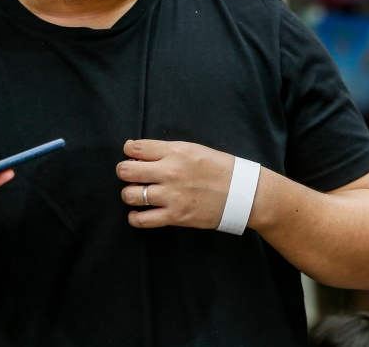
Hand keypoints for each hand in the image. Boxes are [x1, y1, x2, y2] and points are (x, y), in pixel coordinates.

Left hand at [116, 140, 235, 228]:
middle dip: (124, 171)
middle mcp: (170, 171)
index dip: (129, 151)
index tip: (132, 155)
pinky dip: (134, 217)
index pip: (137, 148)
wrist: (244, 193)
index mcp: (177, 151)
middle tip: (131, 175)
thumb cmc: (222, 169)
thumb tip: (143, 155)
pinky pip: (141, 220)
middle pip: (127, 170)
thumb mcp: (196, 149)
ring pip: (129, 195)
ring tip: (137, 194)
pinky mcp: (175, 216)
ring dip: (129, 194)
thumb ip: (170, 151)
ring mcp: (171, 195)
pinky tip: (139, 213)